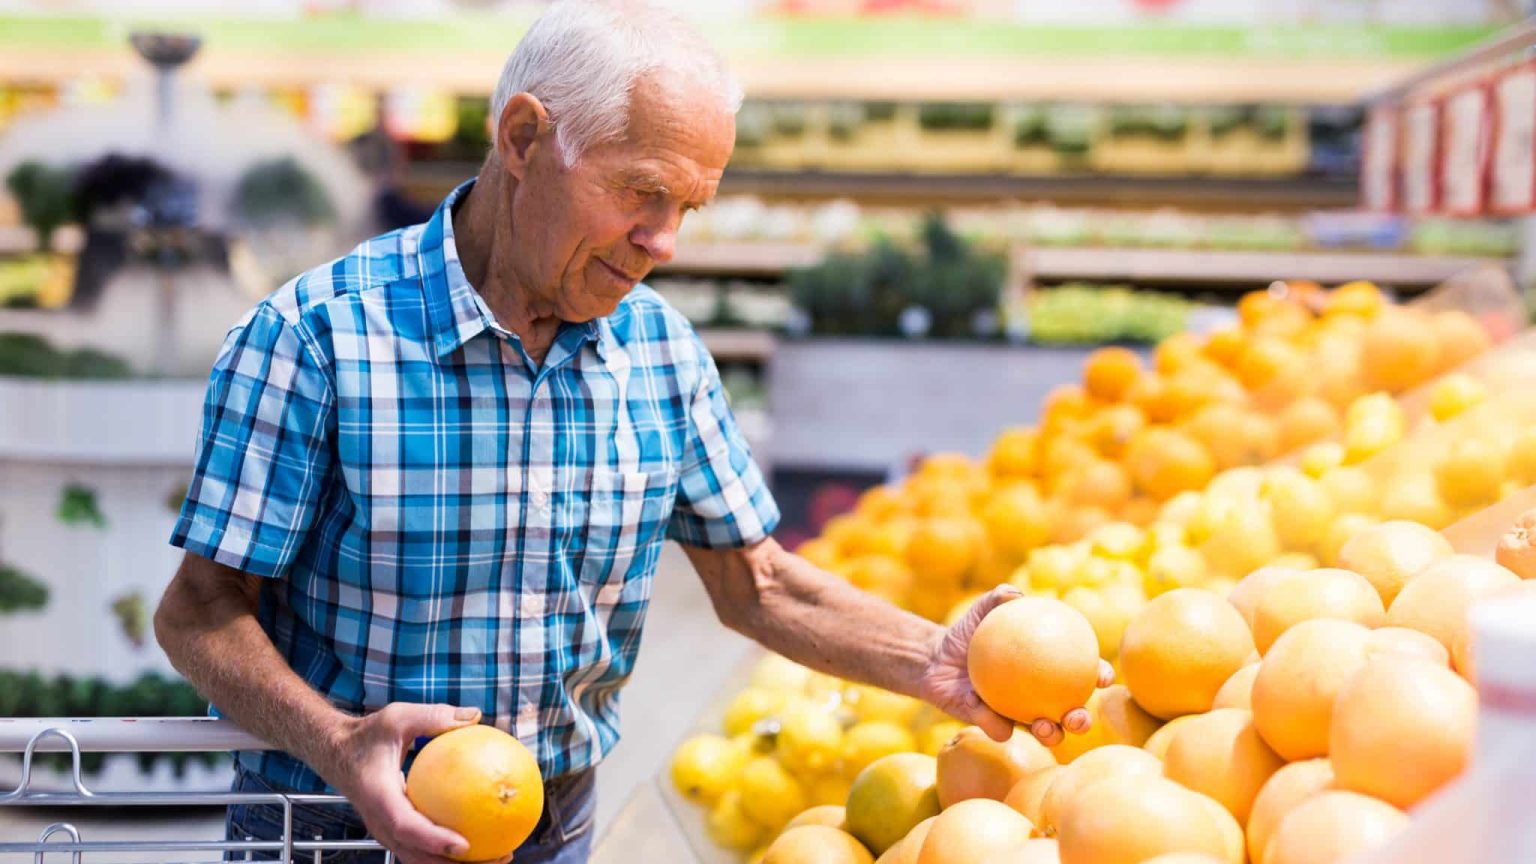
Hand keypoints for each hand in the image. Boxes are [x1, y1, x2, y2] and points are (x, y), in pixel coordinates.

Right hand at [318, 703, 514, 863]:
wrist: (336, 752)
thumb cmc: (367, 735)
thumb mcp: (397, 717)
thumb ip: (434, 716)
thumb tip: (474, 716)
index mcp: (380, 797)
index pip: (406, 826)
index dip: (434, 840)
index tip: (464, 846)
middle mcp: (381, 822)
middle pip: (417, 856)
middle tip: (498, 857)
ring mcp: (386, 831)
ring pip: (420, 859)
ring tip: (497, 857)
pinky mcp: (395, 831)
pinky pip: (422, 848)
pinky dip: (448, 852)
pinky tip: (481, 839)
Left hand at [920, 585, 1113, 746]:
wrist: (936, 658)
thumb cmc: (968, 631)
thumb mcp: (982, 611)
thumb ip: (999, 598)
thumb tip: (1016, 595)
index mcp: (1047, 668)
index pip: (1082, 673)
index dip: (1099, 676)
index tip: (1103, 676)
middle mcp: (1038, 696)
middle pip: (1069, 713)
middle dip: (1081, 720)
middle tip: (1079, 717)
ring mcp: (1016, 714)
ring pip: (1042, 731)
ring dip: (1050, 735)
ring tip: (1046, 728)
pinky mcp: (990, 725)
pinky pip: (997, 728)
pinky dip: (993, 722)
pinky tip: (986, 712)